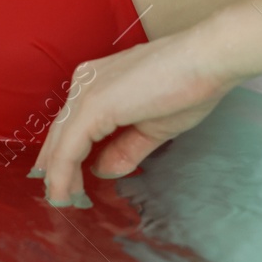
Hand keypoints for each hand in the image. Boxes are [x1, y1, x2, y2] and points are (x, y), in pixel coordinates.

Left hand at [28, 25, 238, 206]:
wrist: (206, 60)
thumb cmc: (187, 86)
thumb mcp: (151, 128)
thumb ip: (123, 149)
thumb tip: (100, 169)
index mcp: (97, 82)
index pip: (71, 125)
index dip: (65, 157)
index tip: (68, 183)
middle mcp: (85, 83)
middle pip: (60, 134)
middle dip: (56, 169)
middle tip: (58, 197)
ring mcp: (86, 92)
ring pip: (60, 143)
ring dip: (58, 177)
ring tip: (62, 201)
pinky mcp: (93, 106)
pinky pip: (68, 148)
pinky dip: (63, 174)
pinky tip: (66, 193)